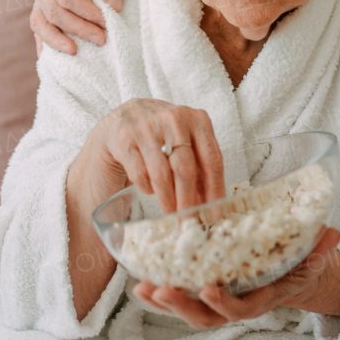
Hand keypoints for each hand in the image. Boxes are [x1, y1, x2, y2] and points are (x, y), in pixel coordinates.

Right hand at [31, 0, 149, 55]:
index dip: (87, 12)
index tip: (108, 21)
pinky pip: (38, 28)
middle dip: (78, 28)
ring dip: (57, 40)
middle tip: (102, 39)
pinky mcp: (42, 8)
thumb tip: (114, 7)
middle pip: (54, 11)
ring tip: (76, 52)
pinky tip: (55, 60)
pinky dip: (45, 44)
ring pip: (40, 22)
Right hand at [78, 98, 225, 214]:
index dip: (215, 190)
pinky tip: (150, 190)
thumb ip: (199, 167)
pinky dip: (147, 188)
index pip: (212, 159)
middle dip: (188, 201)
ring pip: (161, 173)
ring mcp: (147, 127)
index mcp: (198, 119)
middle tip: (190, 222)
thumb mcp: (186, 142)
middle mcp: (174, 119)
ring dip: (168, 199)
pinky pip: (139, 173)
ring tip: (172, 214)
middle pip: (186, 168)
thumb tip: (209, 204)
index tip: (214, 213)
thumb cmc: (163, 134)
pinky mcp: (124, 138)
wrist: (124, 117)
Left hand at [132, 228, 339, 326]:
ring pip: (188, 311)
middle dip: (181, 306)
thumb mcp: (315, 256)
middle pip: (205, 316)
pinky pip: (180, 299)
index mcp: (263, 297)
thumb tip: (333, 233)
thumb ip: (322, 248)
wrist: (294, 276)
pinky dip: (159, 294)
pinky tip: (141, 282)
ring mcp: (220, 301)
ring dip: (163, 302)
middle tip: (161, 290)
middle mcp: (238, 304)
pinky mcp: (206, 293)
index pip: (242, 308)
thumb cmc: (302, 264)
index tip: (209, 289)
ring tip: (142, 287)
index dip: (224, 302)